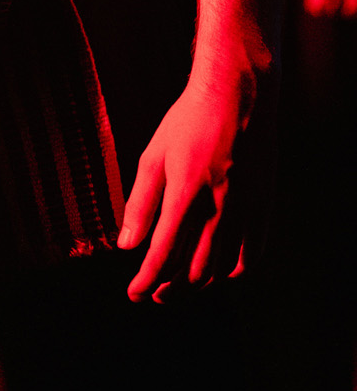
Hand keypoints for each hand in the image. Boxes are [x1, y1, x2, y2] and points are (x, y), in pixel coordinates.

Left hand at [117, 65, 266, 301]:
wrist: (238, 96)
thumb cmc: (188, 123)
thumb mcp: (154, 156)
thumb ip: (140, 203)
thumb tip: (125, 246)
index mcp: (185, 192)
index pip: (163, 252)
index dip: (147, 279)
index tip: (134, 293)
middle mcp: (217, 206)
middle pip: (194, 269)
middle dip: (171, 288)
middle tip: (155, 293)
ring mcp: (245, 208)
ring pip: (222, 266)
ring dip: (199, 284)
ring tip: (180, 287)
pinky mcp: (264, 205)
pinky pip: (253, 253)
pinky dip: (235, 270)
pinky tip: (221, 273)